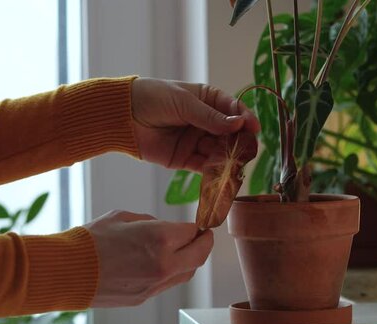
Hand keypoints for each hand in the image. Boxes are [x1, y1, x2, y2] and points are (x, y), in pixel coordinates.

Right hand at [86, 210, 212, 306]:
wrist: (67, 271)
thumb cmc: (91, 240)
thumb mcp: (124, 217)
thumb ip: (151, 222)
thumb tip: (166, 227)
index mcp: (160, 238)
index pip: (193, 231)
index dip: (198, 225)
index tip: (199, 222)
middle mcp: (164, 264)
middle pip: (200, 255)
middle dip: (205, 243)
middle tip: (204, 236)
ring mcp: (155, 284)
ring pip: (187, 273)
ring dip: (191, 259)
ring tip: (185, 249)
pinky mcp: (145, 297)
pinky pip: (168, 284)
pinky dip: (173, 272)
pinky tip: (165, 262)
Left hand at [131, 78, 259, 171]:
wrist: (123, 116)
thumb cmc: (153, 98)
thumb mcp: (184, 103)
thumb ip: (211, 117)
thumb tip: (238, 125)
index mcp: (207, 100)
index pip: (233, 109)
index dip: (245, 118)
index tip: (254, 127)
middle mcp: (205, 122)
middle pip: (230, 134)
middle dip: (239, 141)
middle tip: (248, 149)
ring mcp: (196, 141)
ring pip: (219, 151)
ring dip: (228, 157)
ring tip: (236, 162)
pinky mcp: (185, 159)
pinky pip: (204, 167)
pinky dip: (214, 170)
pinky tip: (222, 172)